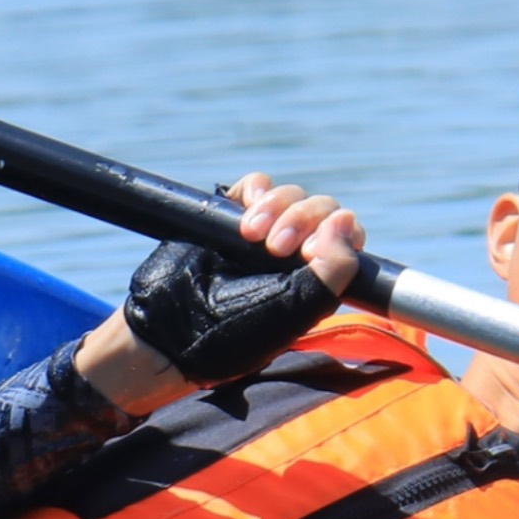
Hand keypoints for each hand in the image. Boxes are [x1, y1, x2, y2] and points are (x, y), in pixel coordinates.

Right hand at [75, 174, 366, 411]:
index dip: (337, 232)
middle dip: (302, 219)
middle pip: (322, 209)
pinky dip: (256, 190)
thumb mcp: (295, 310)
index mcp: (317, 280)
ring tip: (250, 235)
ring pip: (292, 195)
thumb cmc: (235, 332)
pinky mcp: (231, 218)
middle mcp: (295, 256)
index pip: (347, 236)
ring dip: (277, 207)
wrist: (171, 328)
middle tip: (275, 248)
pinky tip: (245, 210)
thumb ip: (334, 271)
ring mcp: (263, 236)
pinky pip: (256, 186)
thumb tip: (345, 222)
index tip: (310, 251)